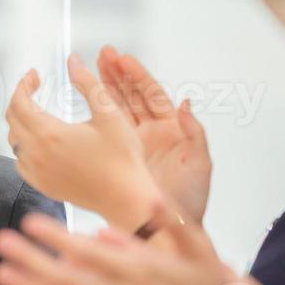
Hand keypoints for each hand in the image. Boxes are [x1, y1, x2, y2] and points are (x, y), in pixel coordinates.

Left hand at [0, 205, 275, 284]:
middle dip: (29, 258)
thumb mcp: (200, 248)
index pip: (87, 250)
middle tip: (1, 241)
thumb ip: (168, 224)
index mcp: (143, 270)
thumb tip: (127, 213)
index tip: (30, 222)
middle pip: (66, 278)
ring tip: (2, 273)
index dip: (54, 236)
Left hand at [5, 55, 161, 231]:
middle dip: (20, 98)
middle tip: (35, 87)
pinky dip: (25, 146)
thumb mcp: (110, 114)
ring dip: (21, 122)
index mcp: (48, 134)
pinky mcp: (42, 185)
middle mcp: (36, 154)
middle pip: (12, 119)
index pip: (19, 102)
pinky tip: (42, 140)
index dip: (23, 84)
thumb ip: (88, 83)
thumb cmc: (122, 158)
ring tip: (39, 110)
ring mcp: (36, 172)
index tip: (35, 75)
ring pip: (14, 141)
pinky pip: (22, 161)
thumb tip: (73, 61)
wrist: (126, 198)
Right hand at [96, 47, 210, 223]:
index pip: (151, 94)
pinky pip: (106, 130)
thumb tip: (186, 104)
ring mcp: (132, 144)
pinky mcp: (118, 156)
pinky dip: (96, 113)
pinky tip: (84, 100)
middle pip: (131, 95)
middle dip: (117, 73)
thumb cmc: (190, 201)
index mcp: (171, 129)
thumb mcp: (200, 166)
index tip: (122, 58)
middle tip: (102, 54)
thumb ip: (195, 133)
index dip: (137, 75)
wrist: (169, 229)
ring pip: (116, 108)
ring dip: (105, 86)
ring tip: (92, 66)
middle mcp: (150, 132)